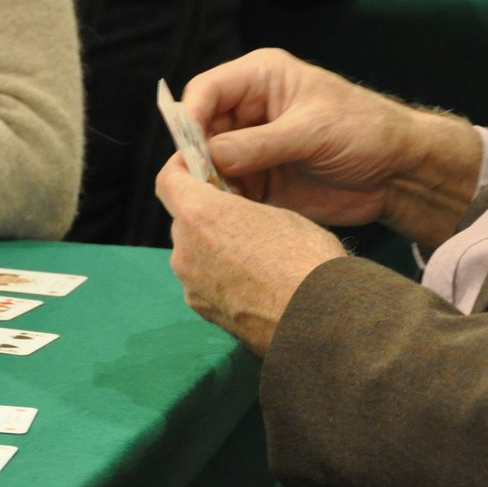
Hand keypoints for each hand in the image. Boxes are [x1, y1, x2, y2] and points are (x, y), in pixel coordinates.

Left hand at [156, 156, 345, 357]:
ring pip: (193, 252)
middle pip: (183, 220)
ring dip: (213, 247)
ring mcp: (190, 284)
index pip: (168, 180)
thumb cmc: (307, 260)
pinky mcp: (201, 310)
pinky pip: (203, 281)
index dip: (180, 167)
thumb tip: (236, 215)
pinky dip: (220, 275)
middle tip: (238, 212)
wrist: (319, 322)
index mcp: (201, 215)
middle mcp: (185, 250)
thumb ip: (242, 209)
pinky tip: (253, 280)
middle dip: (206, 213)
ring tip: (253, 252)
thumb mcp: (279, 214)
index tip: (196, 164)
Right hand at [181, 48, 482, 253]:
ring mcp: (250, 148)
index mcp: (259, 79)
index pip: (205, 91)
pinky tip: (240, 215)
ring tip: (229, 204)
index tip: (190, 151)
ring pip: (207, 166)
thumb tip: (209, 156)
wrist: (399, 172)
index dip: (190, 118)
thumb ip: (258, 144)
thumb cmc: (366, 131)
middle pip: (199, 132)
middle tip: (208, 186)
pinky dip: (227, 205)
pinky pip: (227, 192)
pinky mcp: (258, 181)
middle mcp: (248, 111)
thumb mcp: (312, 132)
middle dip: (198, 159)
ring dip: (212, 185)